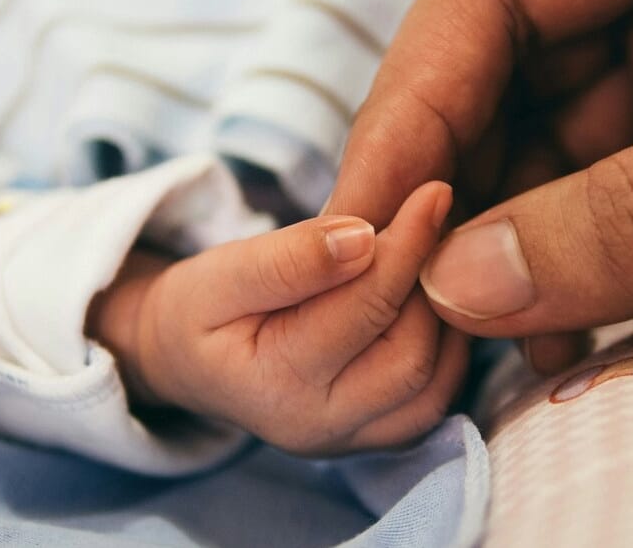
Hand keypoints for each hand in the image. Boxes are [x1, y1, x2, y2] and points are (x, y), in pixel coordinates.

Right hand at [89, 183, 467, 454]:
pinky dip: (447, 348)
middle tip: (435, 223)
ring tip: (432, 258)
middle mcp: (319, 427)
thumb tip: (364, 237)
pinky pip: (435, 399)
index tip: (433, 191)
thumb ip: (289, 258)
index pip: (365, 309)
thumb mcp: (222, 273)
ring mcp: (351, 441)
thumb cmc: (200, 310)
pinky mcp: (374, 438)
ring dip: (445, 317)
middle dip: (430, 284)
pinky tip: (430, 299)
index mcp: (276, 384)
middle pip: (411, 355)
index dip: (406, 245)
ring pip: (435, 383)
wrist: (185, 360)